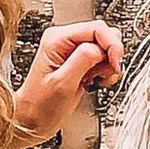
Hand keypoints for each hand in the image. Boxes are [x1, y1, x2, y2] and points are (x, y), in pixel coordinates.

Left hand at [12, 19, 124, 142]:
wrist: (33, 120)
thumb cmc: (40, 105)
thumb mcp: (63, 83)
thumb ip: (84, 60)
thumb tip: (102, 48)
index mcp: (58, 39)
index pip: (97, 28)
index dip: (112, 45)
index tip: (116, 64)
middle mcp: (66, 40)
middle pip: (104, 35)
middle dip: (110, 56)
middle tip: (102, 75)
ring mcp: (73, 50)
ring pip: (106, 47)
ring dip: (108, 65)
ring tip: (95, 80)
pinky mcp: (80, 61)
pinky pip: (103, 59)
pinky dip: (106, 71)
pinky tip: (95, 81)